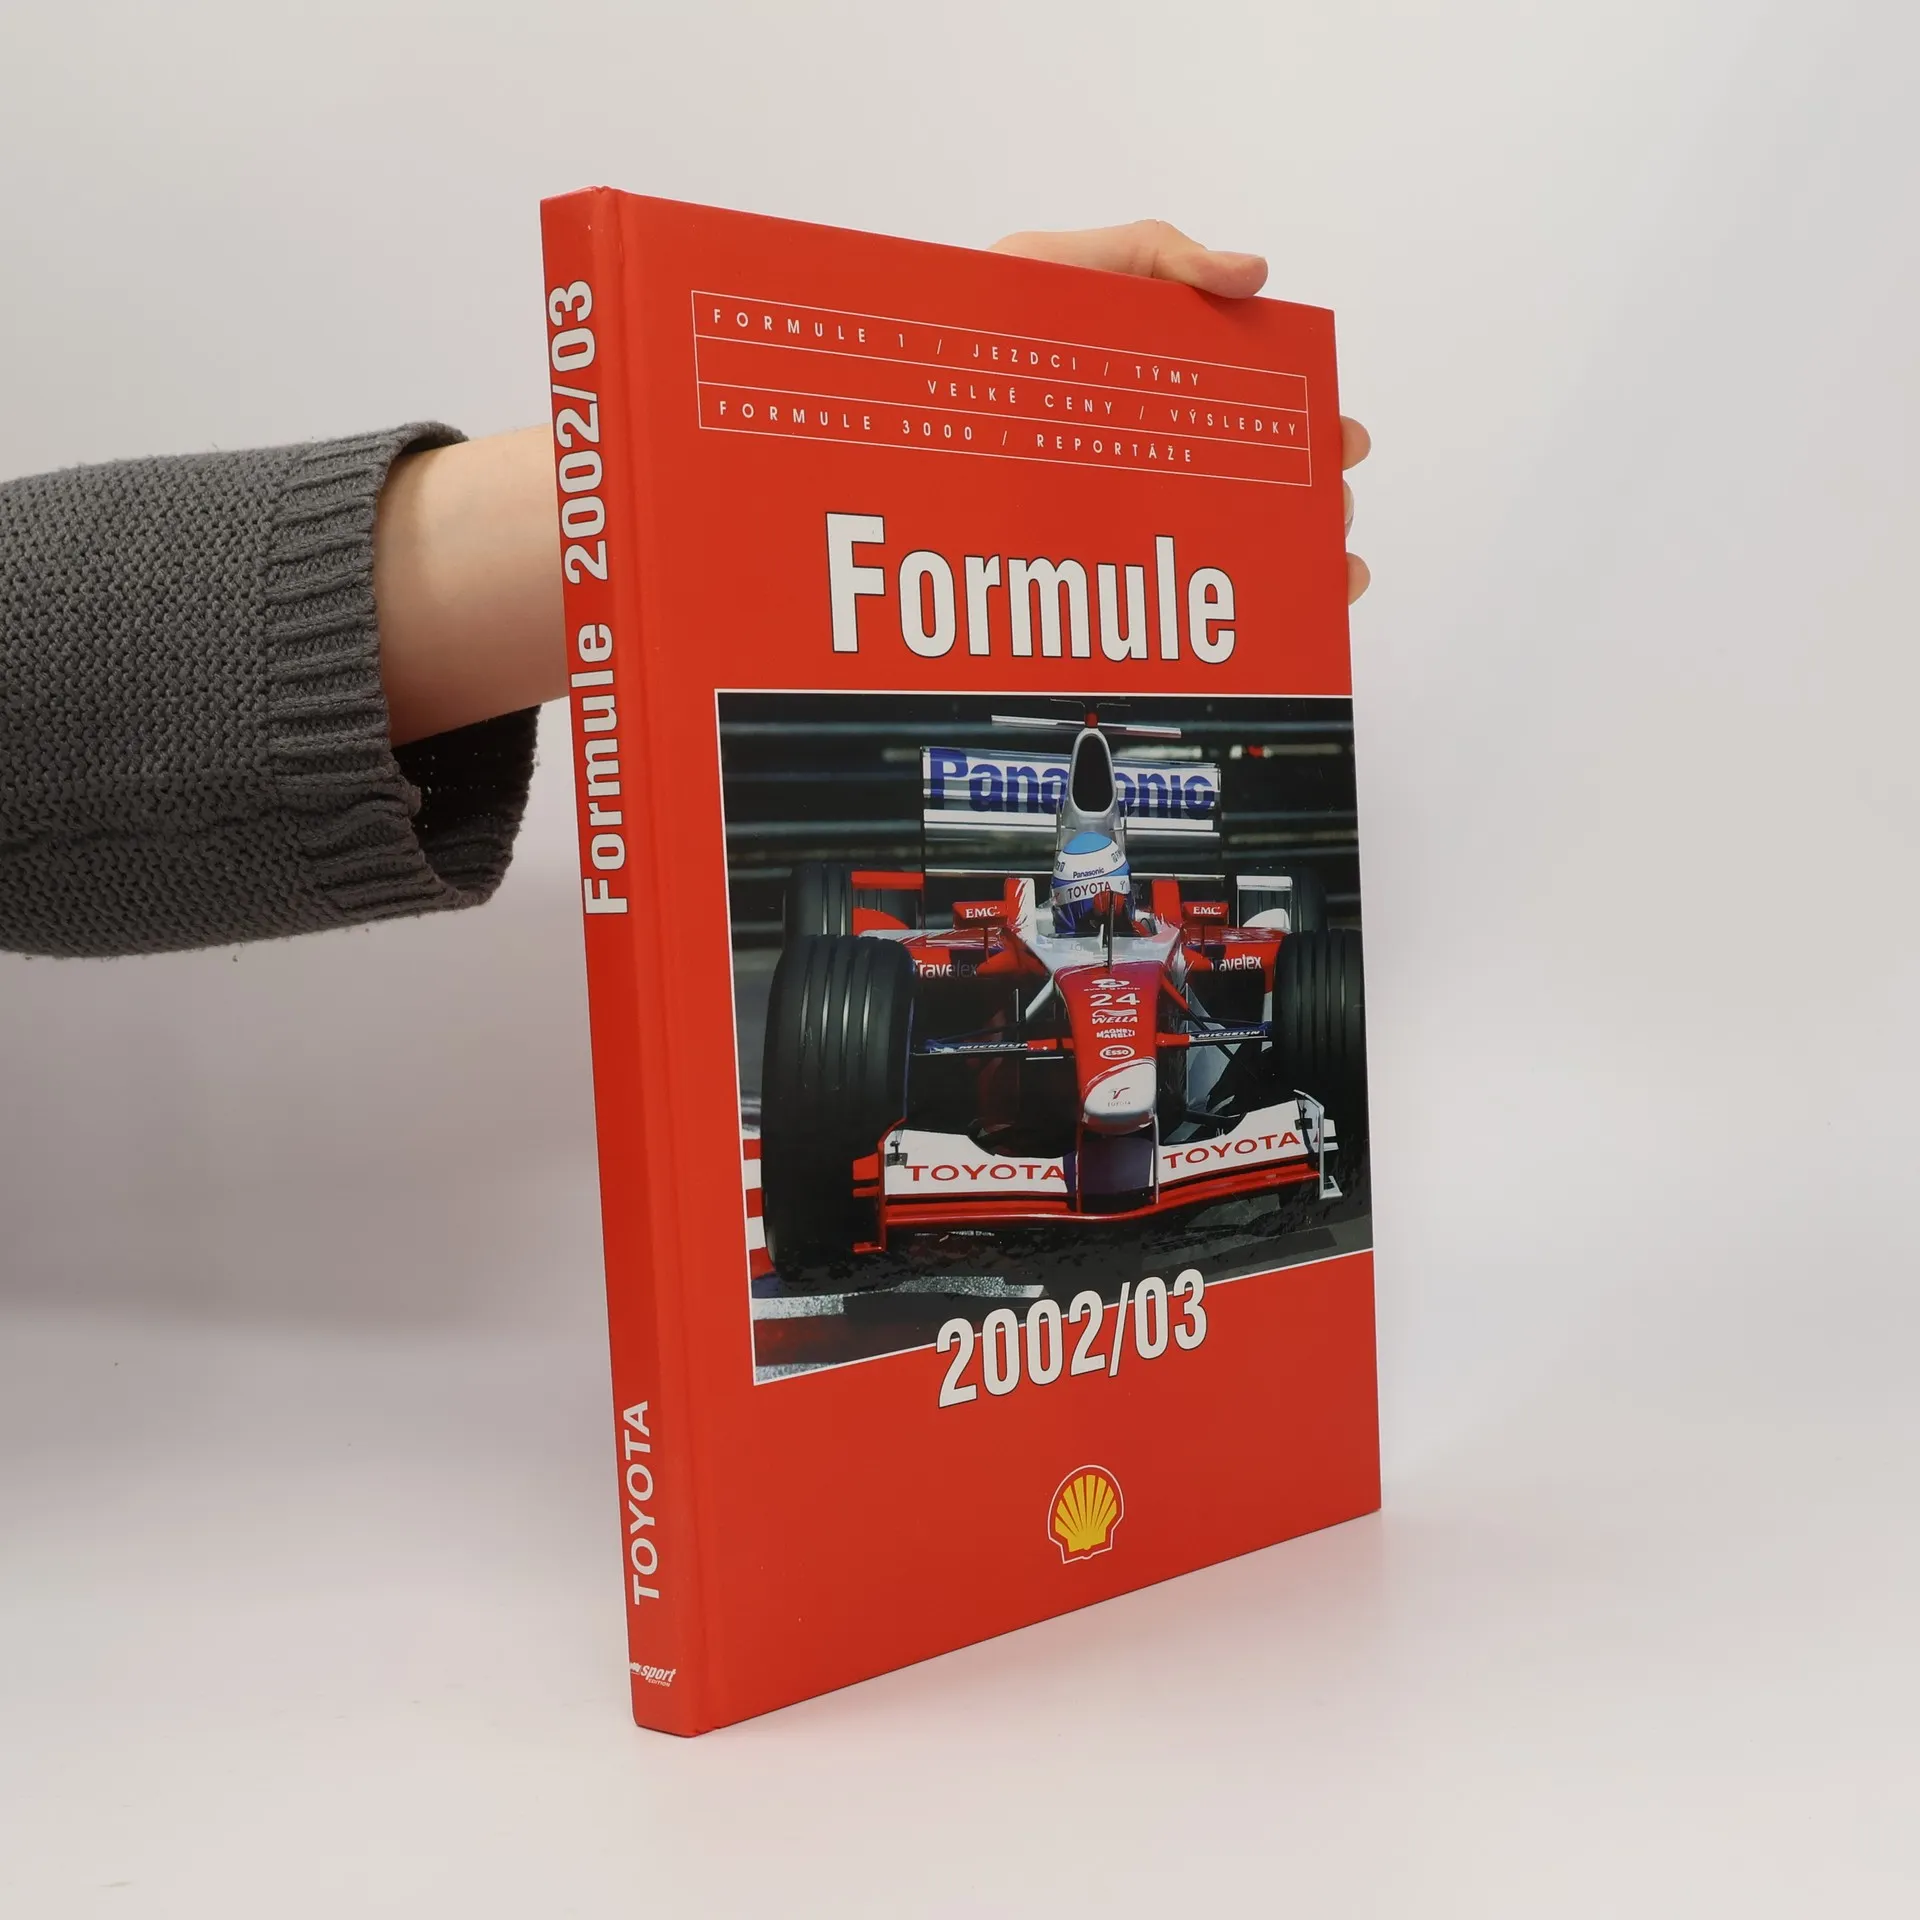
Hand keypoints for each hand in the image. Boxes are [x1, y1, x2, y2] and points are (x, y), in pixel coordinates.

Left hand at [990, 221, 1371, 604]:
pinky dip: (1220, 618)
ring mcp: (1122, 512)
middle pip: (1258, 486)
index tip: (1343, 443)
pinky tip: (1267, 624)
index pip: (1256, 412)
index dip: (1310, 428)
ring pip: (1225, 546)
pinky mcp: (1085, 563)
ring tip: (1315, 575)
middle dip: (1312, 503)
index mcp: (1161, 382)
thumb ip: (1158, 255)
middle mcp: (1152, 455)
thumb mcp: (1063, 265)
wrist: (895, 389)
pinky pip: (1161, 602)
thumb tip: (1255, 274)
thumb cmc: (974, 319)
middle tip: (1330, 514)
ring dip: (1285, 561)